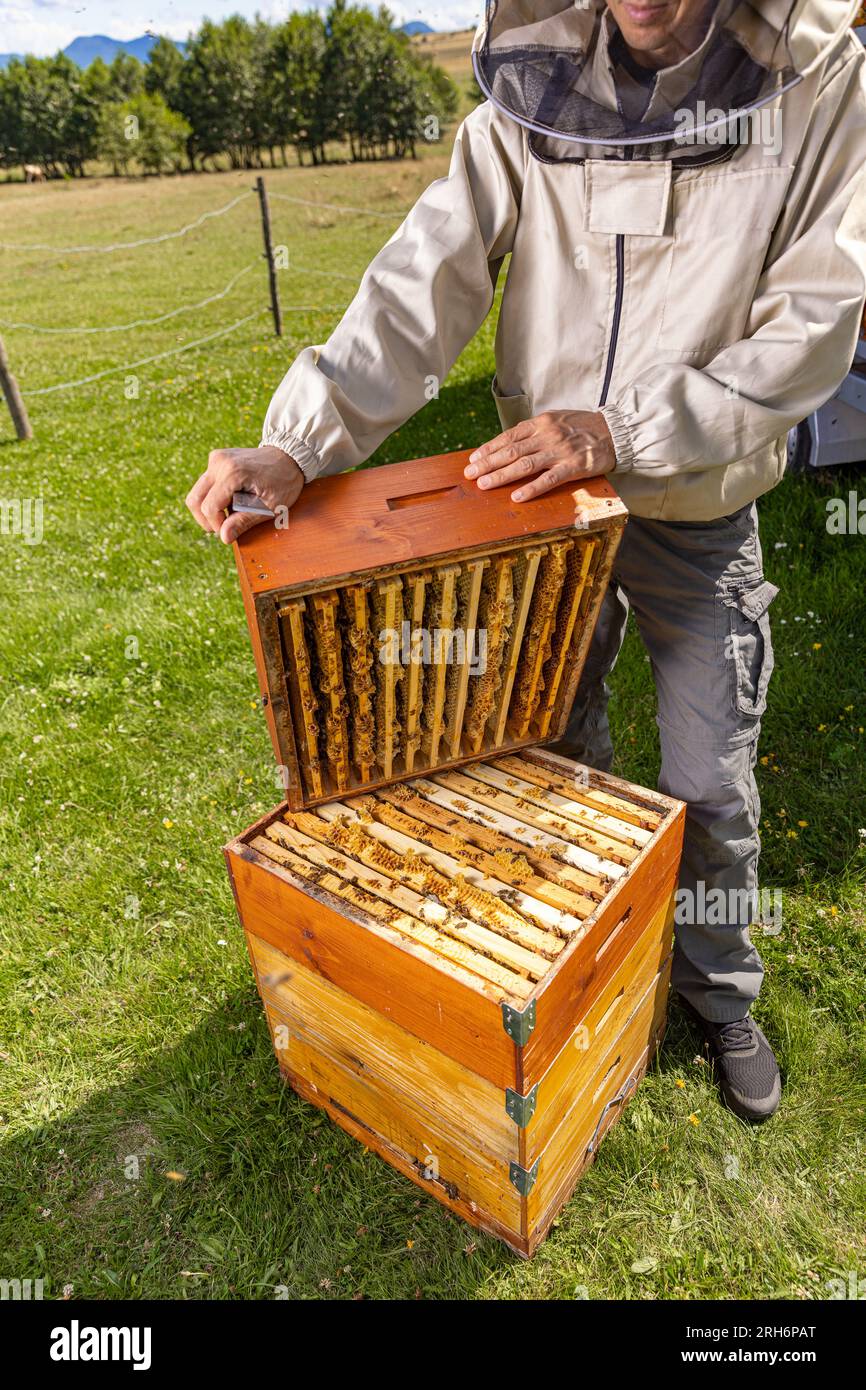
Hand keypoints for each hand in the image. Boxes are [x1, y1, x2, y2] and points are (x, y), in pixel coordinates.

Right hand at [186, 446, 304, 543]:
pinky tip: (232, 500)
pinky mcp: (216, 459)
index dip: (217, 525)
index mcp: (233, 473)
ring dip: (209, 509)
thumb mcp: (270, 507)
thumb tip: (224, 537)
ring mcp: (216, 458)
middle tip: (225, 527)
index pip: (209, 508)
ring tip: (229, 514)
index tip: (231, 530)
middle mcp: (219, 462)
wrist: (289, 456)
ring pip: (197, 493)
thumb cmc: (284, 482)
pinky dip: (213, 497)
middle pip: (195, 500)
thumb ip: (245, 521)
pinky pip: (205, 485)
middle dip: (206, 520)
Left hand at [464, 410, 614, 501]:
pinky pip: (549, 479)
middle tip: (470, 474)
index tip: (473, 458)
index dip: (489, 448)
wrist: (614, 432)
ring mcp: (559, 451)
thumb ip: (535, 431)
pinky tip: (517, 496)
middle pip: (511, 451)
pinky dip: (532, 488)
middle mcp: (547, 435)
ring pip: (524, 464)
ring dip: (501, 475)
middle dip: (488, 463)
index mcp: (541, 423)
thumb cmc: (582, 428)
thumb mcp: (557, 421)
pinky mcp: (573, 466)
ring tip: (484, 484)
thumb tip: (510, 443)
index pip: (509, 436)